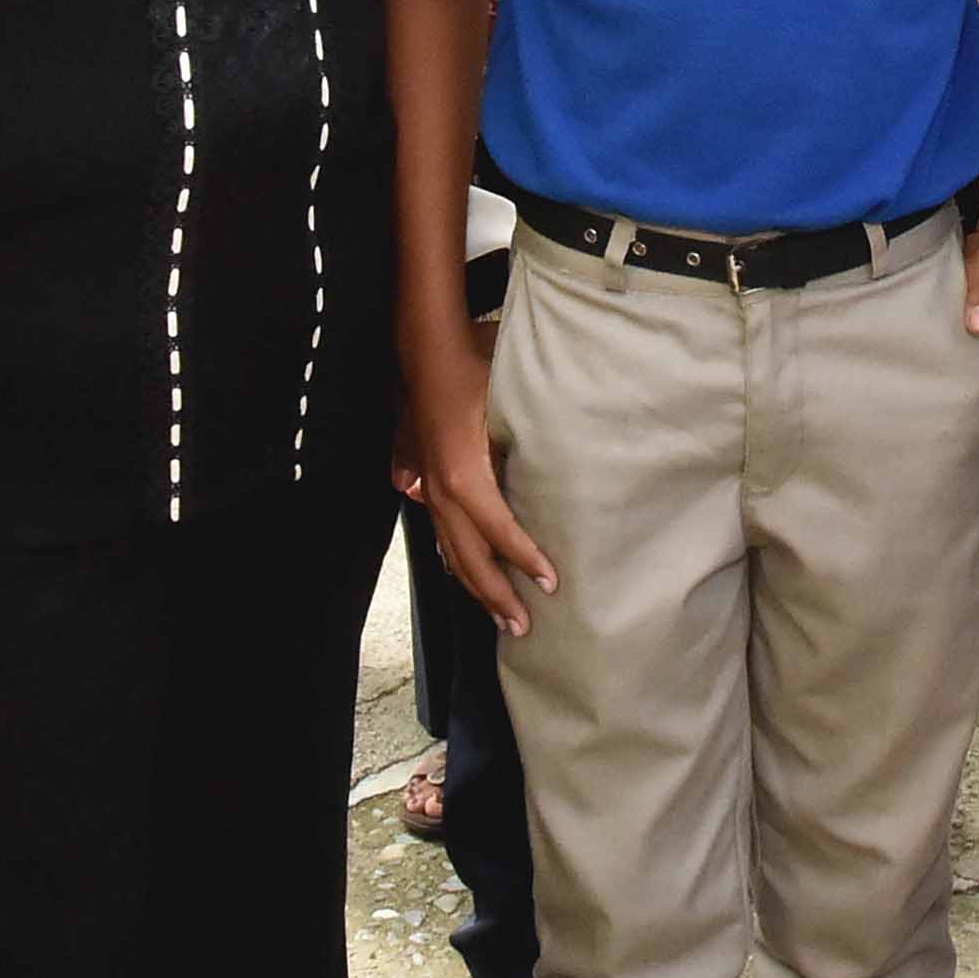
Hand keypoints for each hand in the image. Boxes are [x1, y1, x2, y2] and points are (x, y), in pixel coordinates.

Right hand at [403, 316, 552, 634]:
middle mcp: (441, 491)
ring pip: (450, 552)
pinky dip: (456, 560)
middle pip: (468, 558)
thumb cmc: (475, 371)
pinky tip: (467, 576)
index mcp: (463, 477)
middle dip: (496, 595)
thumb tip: (553, 481)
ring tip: (499, 616)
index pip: (498, 532)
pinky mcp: (425, 481)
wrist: (429, 350)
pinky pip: (441, 533)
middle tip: (523, 627)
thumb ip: (520, 442)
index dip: (524, 560)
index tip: (551, 584)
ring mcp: (429, 488)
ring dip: (475, 587)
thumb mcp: (504, 404)